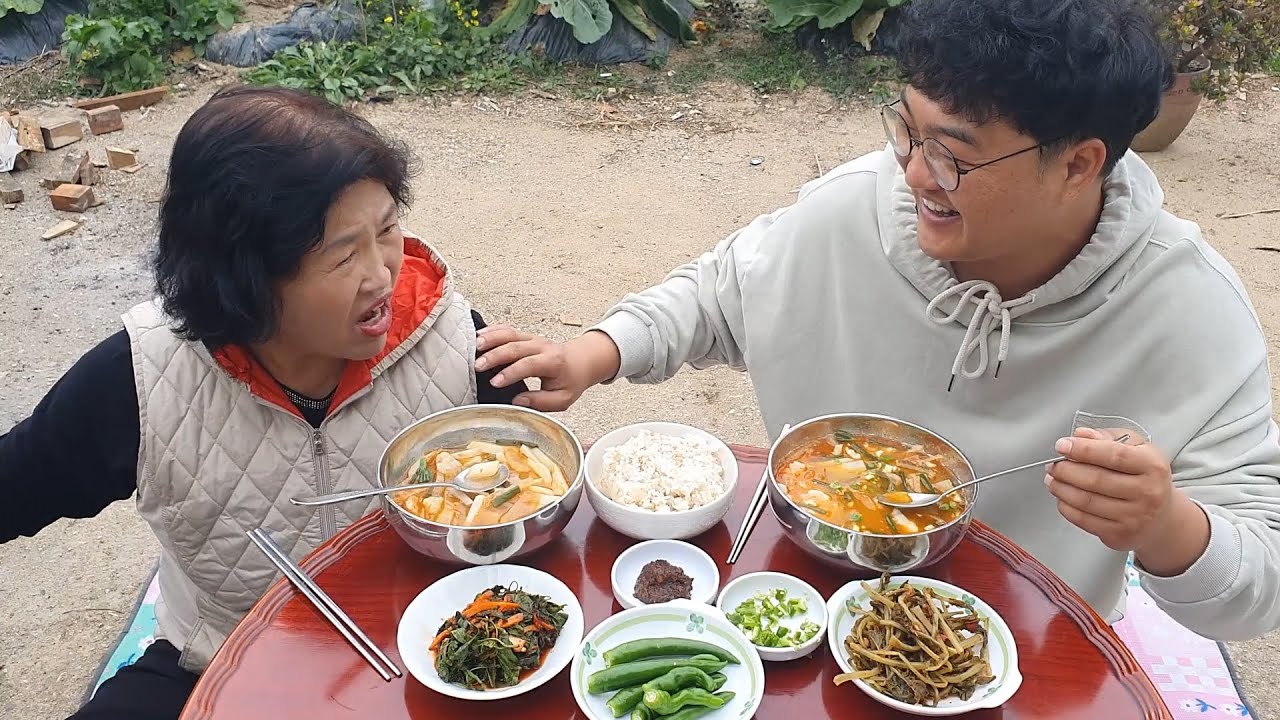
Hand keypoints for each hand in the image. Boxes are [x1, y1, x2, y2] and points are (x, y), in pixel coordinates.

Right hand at [474, 326, 620, 410]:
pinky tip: (479, 336)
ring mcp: (532, 338)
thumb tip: (518, 402)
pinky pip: (507, 329)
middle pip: (516, 346)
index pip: (530, 364)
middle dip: (495, 356)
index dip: (511, 372)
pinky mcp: (525, 336)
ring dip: (491, 339)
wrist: (579, 361)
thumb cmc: (570, 380)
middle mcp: (542, 346)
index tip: (496, 382)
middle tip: (479, 366)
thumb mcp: (563, 399)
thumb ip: (541, 402)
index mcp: (553, 362)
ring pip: (509, 334)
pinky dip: (492, 331)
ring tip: (475, 347)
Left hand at [1045, 427, 1195, 561]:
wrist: (1160, 517)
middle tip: (1053, 464)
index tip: (1062, 445)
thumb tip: (1080, 435)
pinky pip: (1084, 520)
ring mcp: (1134, 516)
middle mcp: (1147, 492)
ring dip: (1061, 488)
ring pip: (1086, 501)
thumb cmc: (1143, 477)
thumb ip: (1107, 437)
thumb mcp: (1135, 448)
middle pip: (1096, 479)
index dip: (1083, 449)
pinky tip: (1061, 497)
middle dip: (1066, 470)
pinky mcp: (1120, 534)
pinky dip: (1066, 506)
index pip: (1114, 455)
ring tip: (1052, 479)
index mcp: (1153, 466)